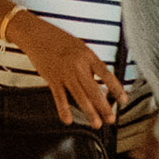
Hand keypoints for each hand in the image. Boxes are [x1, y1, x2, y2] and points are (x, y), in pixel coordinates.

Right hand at [4, 12, 123, 126]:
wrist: (35, 34)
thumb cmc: (58, 39)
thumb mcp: (79, 47)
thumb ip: (89, 63)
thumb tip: (98, 81)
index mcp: (87, 56)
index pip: (106, 74)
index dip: (116, 88)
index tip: (123, 100)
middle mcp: (77, 66)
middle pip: (94, 90)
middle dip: (104, 107)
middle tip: (111, 119)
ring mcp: (64, 74)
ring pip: (79, 97)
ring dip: (89, 112)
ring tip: (96, 124)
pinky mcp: (52, 79)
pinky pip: (59, 97)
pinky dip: (63, 110)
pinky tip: (68, 120)